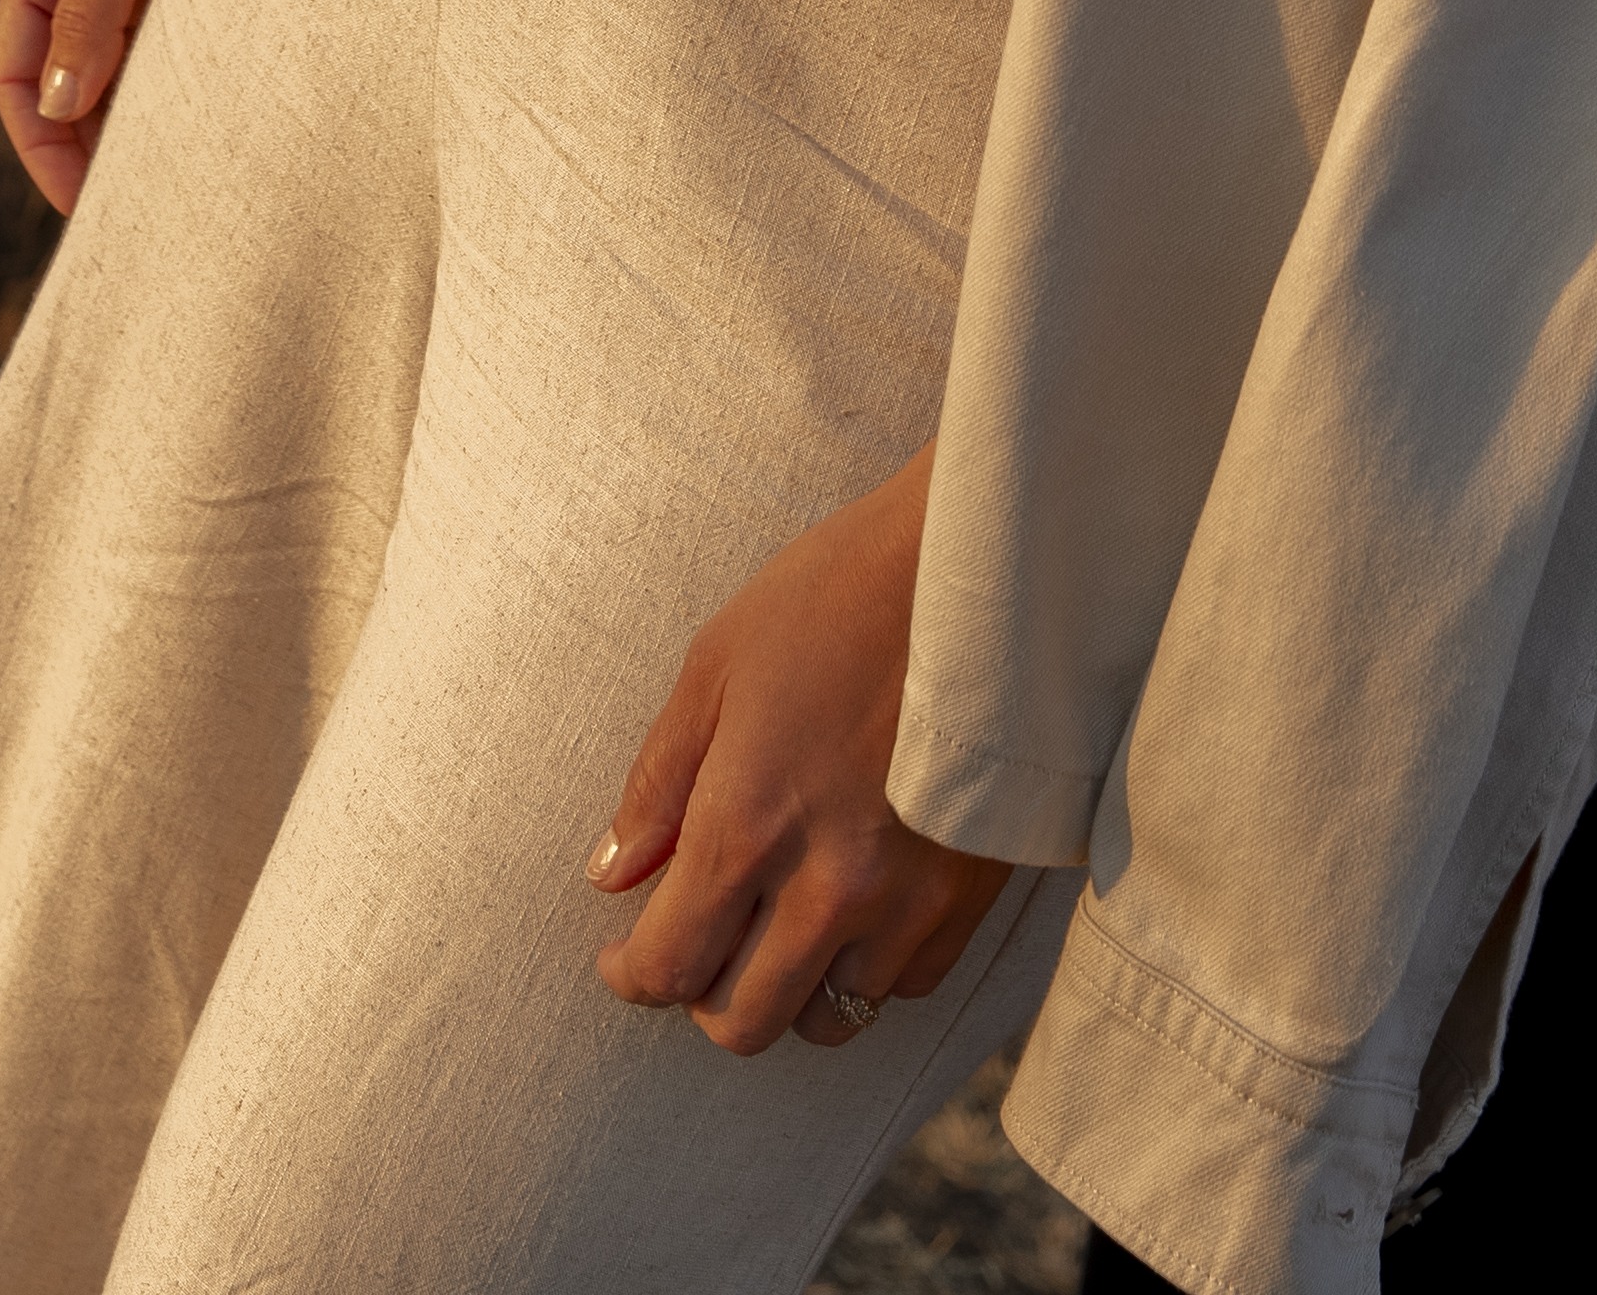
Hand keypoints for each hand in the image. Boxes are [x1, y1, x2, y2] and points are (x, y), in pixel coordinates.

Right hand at [0, 0, 217, 211]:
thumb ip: (90, 15)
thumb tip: (56, 108)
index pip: (14, 70)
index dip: (38, 141)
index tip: (78, 200)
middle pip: (59, 76)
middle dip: (82, 141)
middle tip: (128, 203)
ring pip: (108, 63)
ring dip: (125, 117)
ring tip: (163, 174)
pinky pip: (154, 39)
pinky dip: (163, 81)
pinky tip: (194, 118)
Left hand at [591, 447, 1015, 1054]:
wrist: (984, 575)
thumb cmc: (838, 596)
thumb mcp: (717, 667)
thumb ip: (658, 784)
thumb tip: (612, 874)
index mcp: (747, 823)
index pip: (669, 967)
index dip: (633, 975)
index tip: (626, 953)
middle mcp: (826, 885)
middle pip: (742, 1022)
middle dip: (701, 995)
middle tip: (696, 945)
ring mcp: (906, 902)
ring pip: (827, 1019)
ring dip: (787, 987)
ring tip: (775, 927)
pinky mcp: (971, 900)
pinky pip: (903, 986)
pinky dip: (865, 969)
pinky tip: (851, 910)